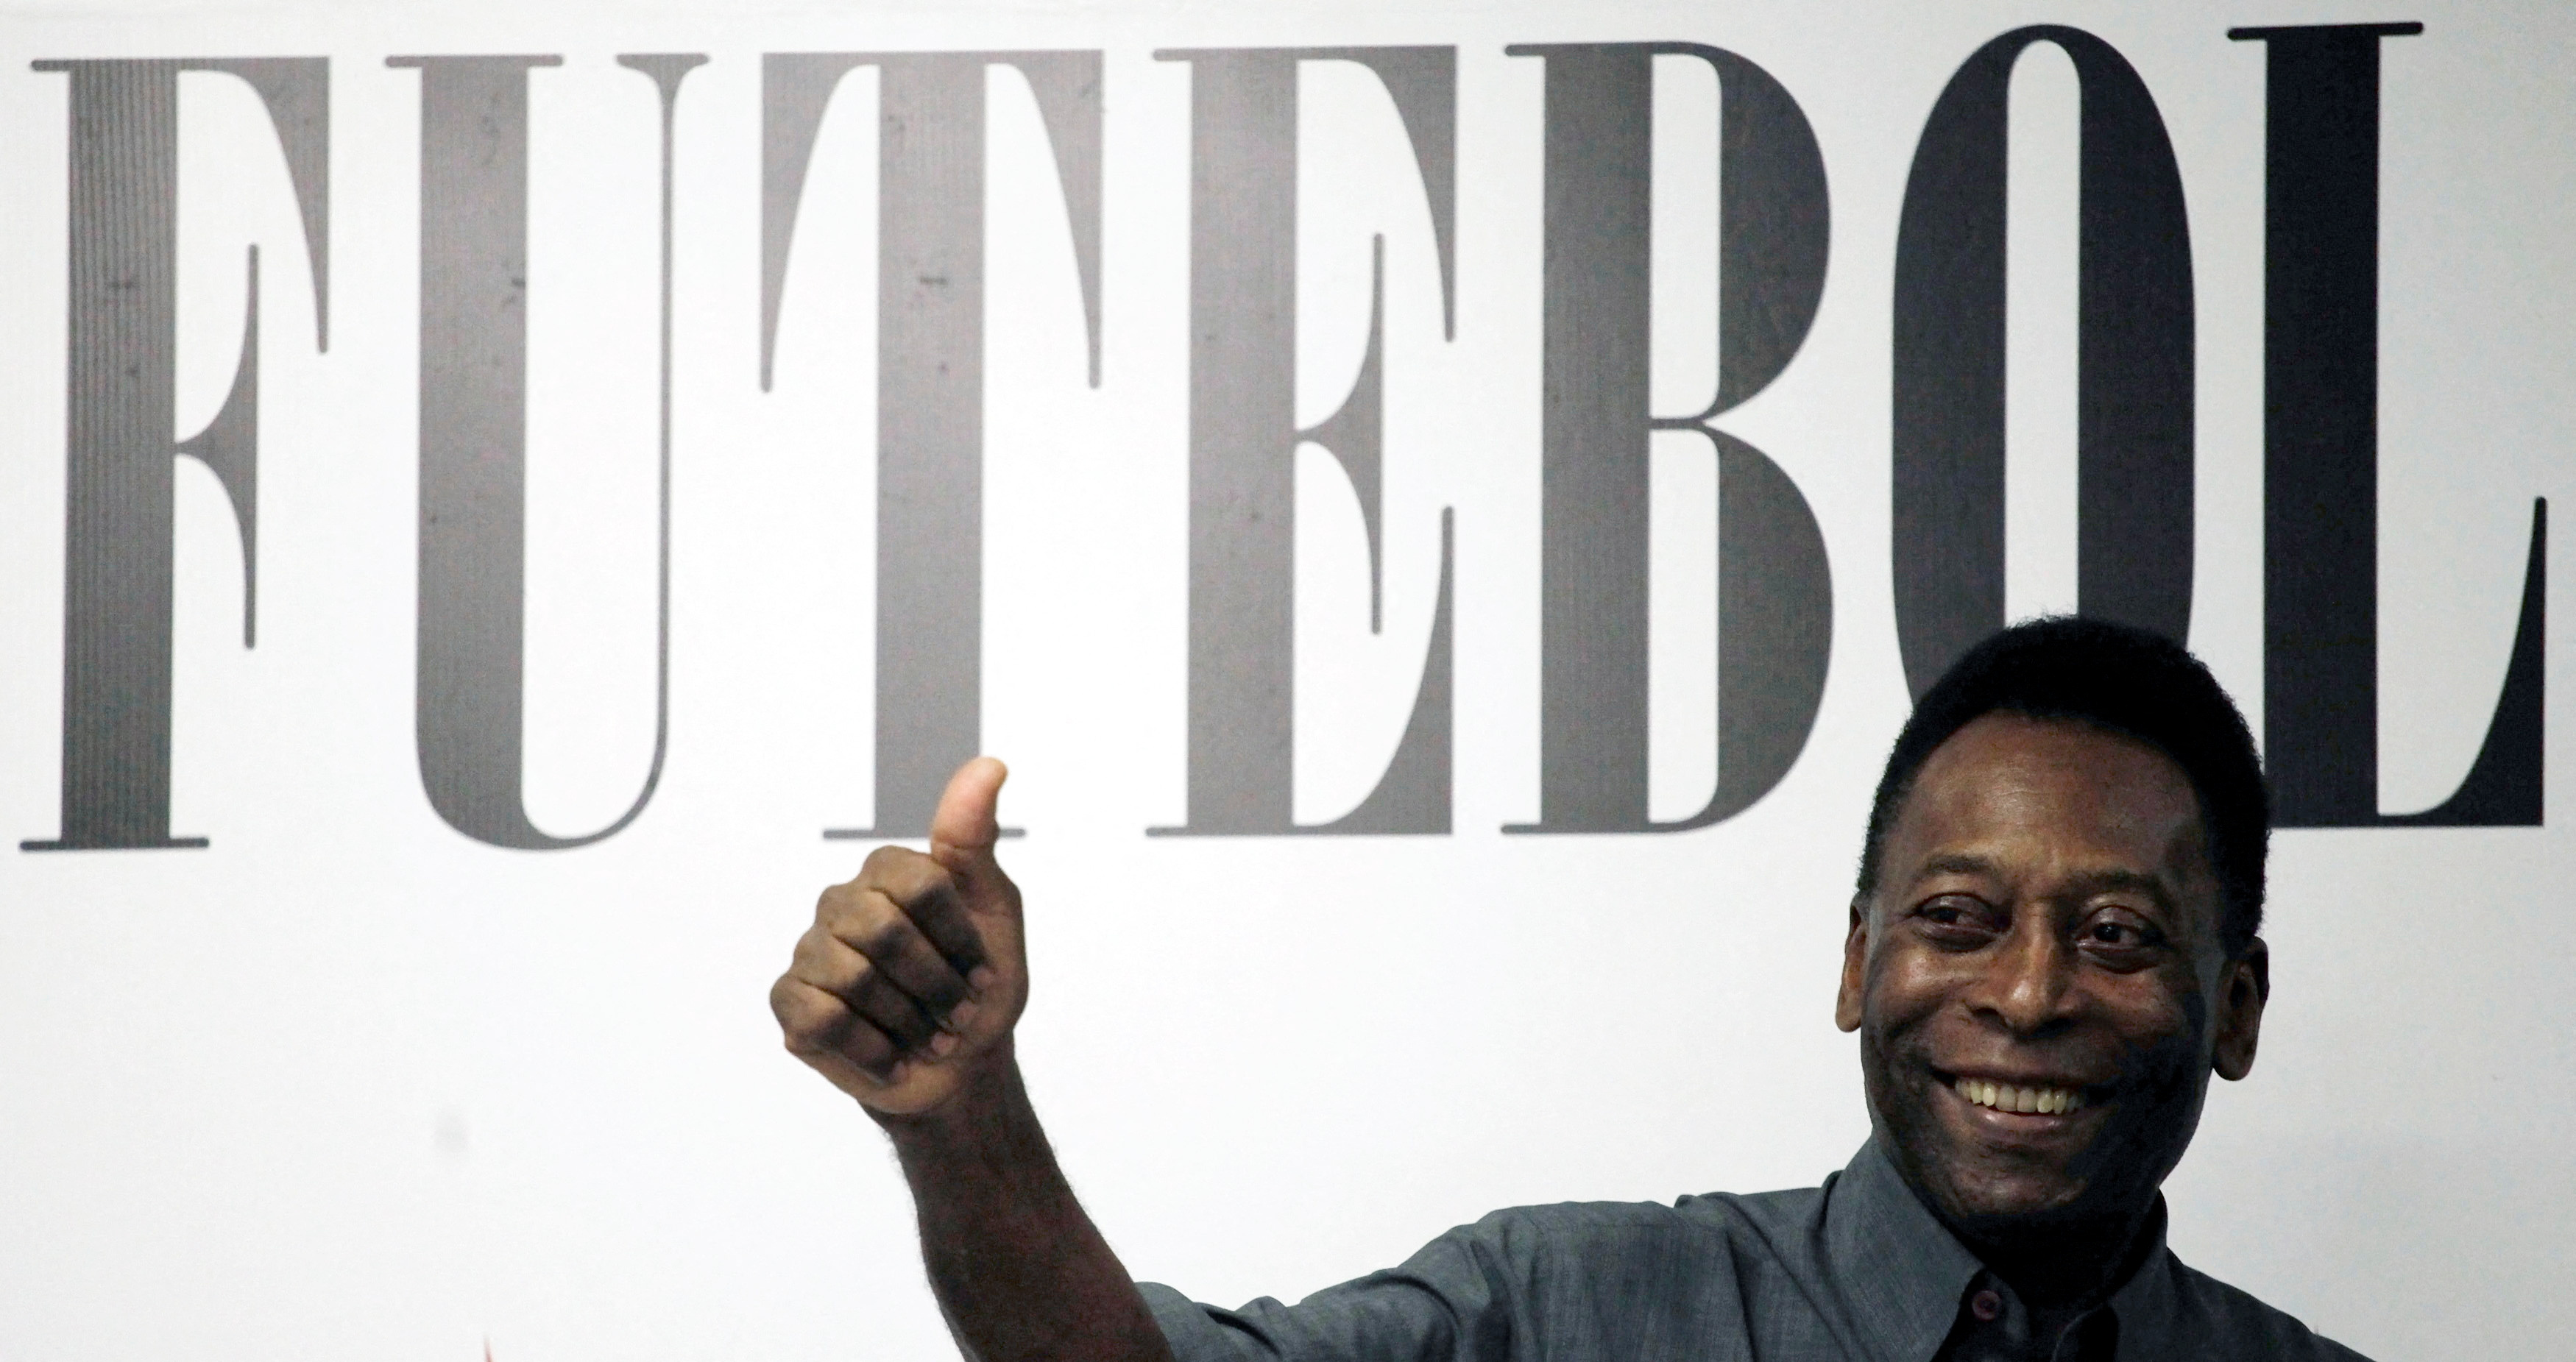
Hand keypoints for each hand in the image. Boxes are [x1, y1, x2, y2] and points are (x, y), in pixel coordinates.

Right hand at [771, 757, 1028, 1117]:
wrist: (958, 1069)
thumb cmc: (978, 987)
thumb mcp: (995, 913)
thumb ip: (977, 841)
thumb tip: (990, 764)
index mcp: (888, 871)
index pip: (922, 884)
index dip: (960, 939)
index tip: (983, 973)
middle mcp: (841, 902)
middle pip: (885, 932)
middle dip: (935, 985)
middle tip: (957, 1015)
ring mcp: (810, 950)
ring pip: (853, 978)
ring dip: (909, 1023)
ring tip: (929, 1038)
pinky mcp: (791, 1002)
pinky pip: (823, 1019)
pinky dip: (873, 1050)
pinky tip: (893, 1058)